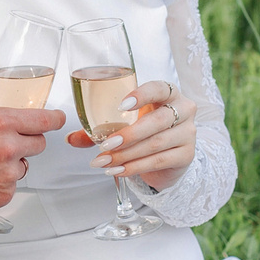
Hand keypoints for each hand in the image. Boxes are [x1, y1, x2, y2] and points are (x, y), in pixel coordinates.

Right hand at [0, 87, 65, 216]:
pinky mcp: (3, 194)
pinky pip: (11, 185)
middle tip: (6, 141)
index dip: (54, 119)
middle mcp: (9, 148)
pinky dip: (0, 181)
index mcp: (0, 122)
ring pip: (24, 165)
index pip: (44, 120)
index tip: (57, 119)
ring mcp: (8, 174)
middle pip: (39, 143)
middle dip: (27, 140)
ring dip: (12, 162)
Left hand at [68, 80, 196, 189]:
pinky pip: (159, 161)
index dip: (142, 95)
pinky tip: (117, 171)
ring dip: (126, 155)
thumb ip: (99, 129)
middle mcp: (183, 110)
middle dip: (128, 135)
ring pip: (156, 143)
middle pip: (158, 120)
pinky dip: (135, 167)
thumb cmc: (146, 131)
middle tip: (104, 146)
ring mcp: (188, 133)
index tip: (121, 105)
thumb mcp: (125, 124)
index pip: (159, 88)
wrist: (170, 156)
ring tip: (104, 162)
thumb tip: (70, 138)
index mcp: (168, 93)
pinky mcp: (187, 155)